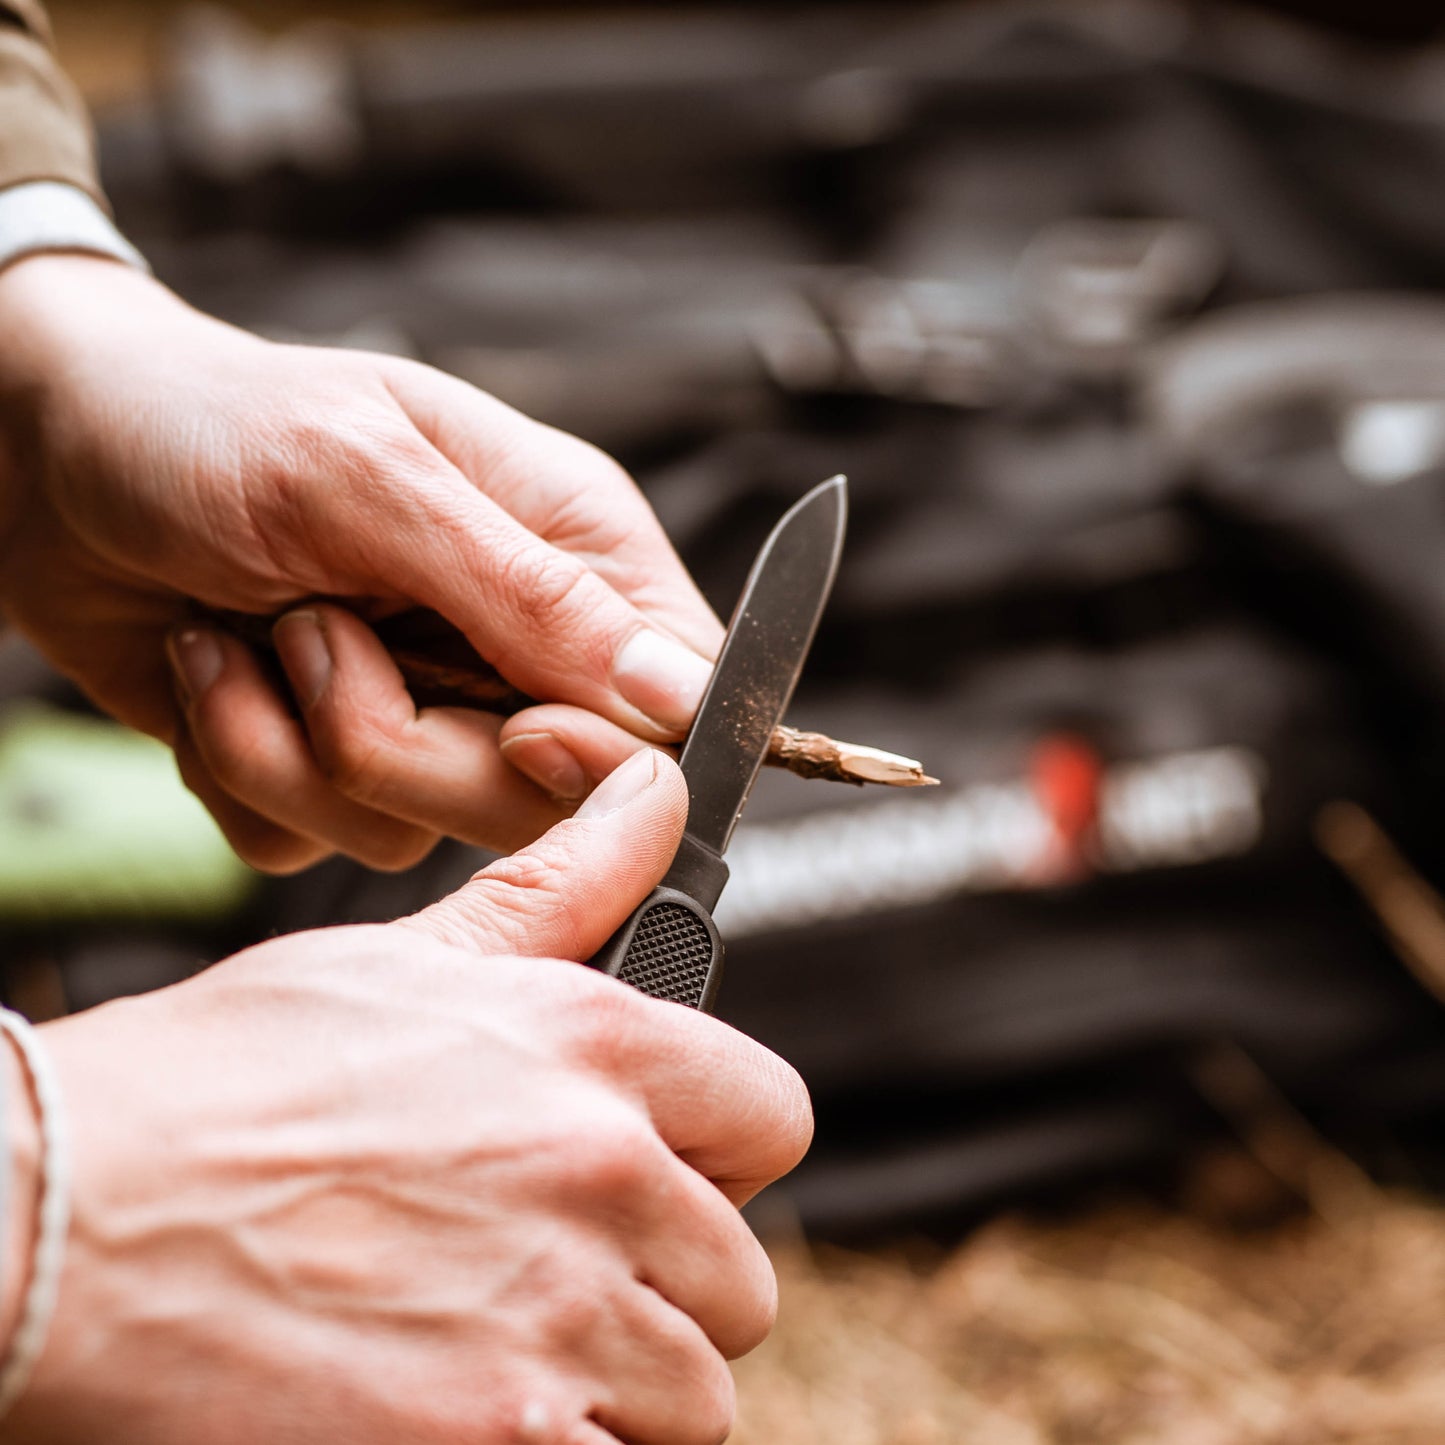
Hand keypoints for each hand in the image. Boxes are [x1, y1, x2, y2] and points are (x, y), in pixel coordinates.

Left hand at [0, 255, 720, 872]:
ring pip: (412, 832)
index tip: (513, 729)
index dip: (610, 753)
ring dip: (295, 744)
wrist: (48, 459)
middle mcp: (509, 649)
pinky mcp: (329, 768)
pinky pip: (310, 845)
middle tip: (317, 635)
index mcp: (568, 556)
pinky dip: (239, 770)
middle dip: (404, 741)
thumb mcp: (371, 478)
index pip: (672, 704)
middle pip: (540, 797)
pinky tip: (213, 673)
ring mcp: (422, 715)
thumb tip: (679, 694)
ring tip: (249, 630)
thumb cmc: (212, 423)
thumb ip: (532, 593)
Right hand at [4, 750, 810, 1443]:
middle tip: (567, 1272)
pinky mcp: (500, 1444)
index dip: (728, 1151)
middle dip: (671, 1282)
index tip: (675, 1170)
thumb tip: (654, 789)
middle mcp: (598, 1177)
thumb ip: (568, 879)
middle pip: (738, 1277)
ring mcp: (554, 1325)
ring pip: (692, 1393)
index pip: (773, 1115)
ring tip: (509, 1339)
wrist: (68, 1219)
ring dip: (623, 1381)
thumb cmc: (226, 1083)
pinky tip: (478, 1404)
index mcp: (592, 1047)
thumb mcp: (411, 955)